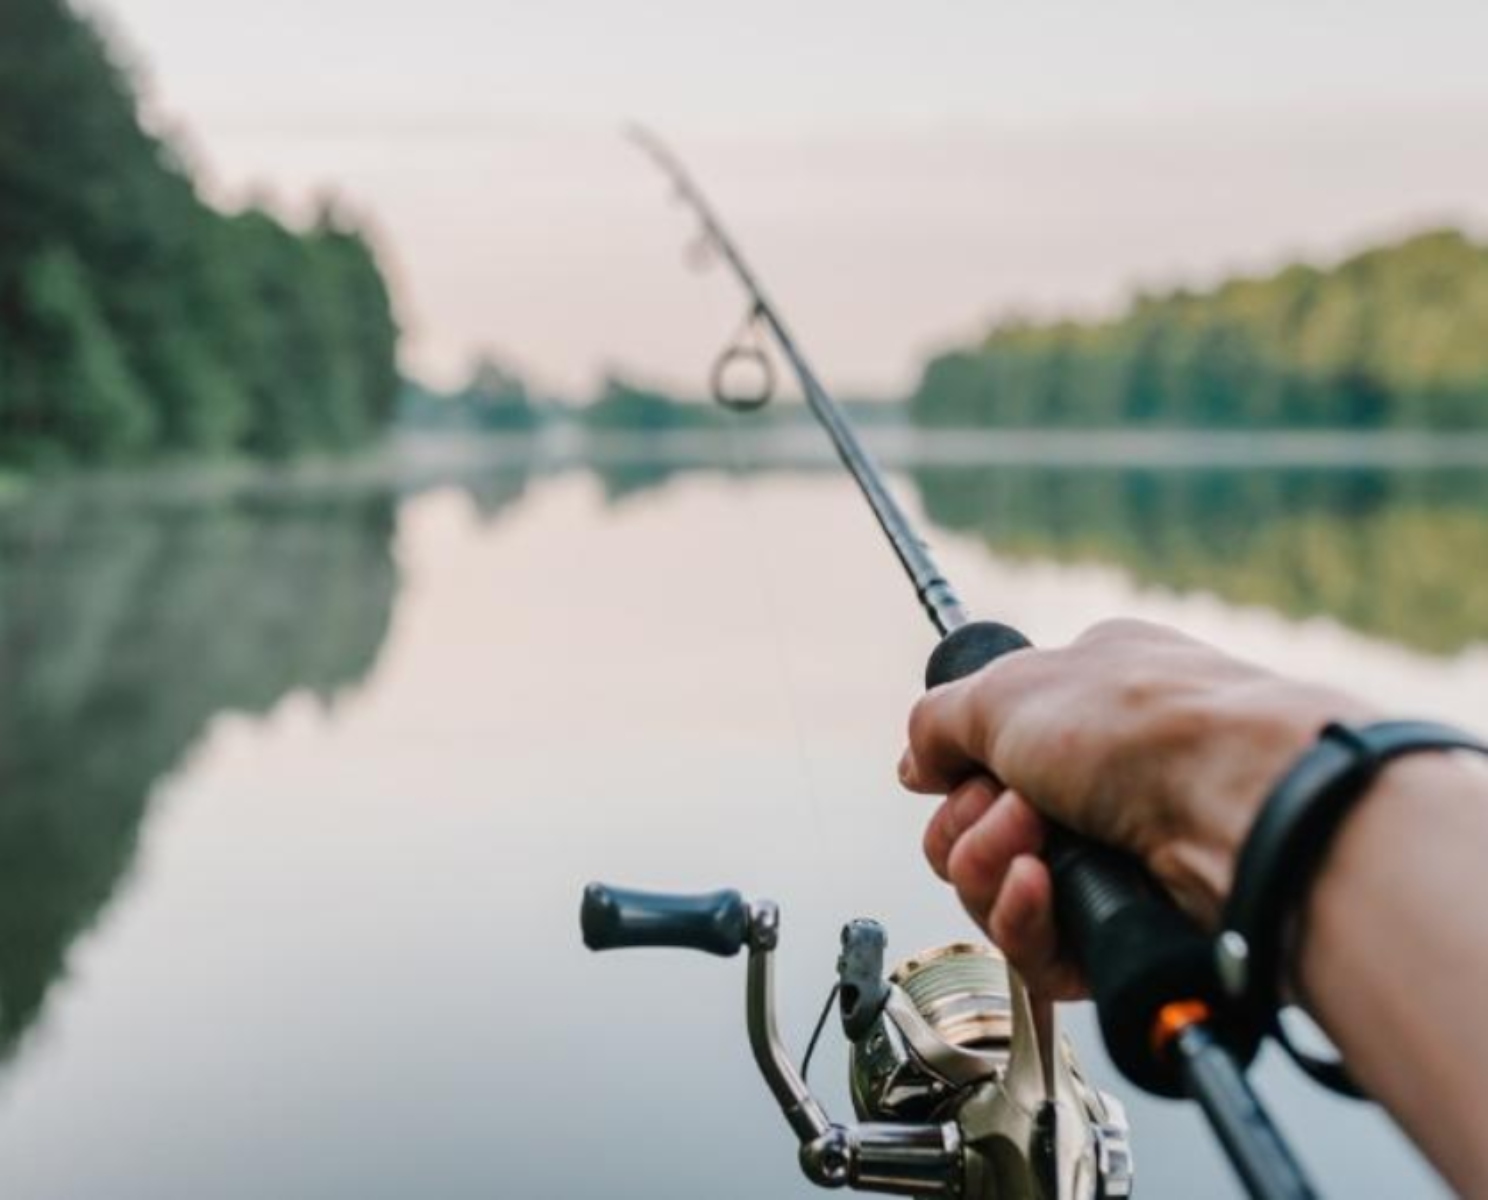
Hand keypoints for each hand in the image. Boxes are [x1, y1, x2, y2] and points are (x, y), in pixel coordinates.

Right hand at [900, 619, 1375, 997]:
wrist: (1242, 806)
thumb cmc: (1143, 726)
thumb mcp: (1009, 688)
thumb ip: (939, 721)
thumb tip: (915, 764)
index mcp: (1083, 701)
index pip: (984, 751)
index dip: (957, 770)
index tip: (954, 771)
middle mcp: (1099, 777)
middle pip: (973, 827)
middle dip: (968, 822)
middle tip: (1013, 807)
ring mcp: (1113, 855)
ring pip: (994, 890)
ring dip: (989, 865)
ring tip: (1034, 845)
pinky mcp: (1120, 929)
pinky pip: (1033, 947)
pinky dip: (1022, 918)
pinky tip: (1042, 888)